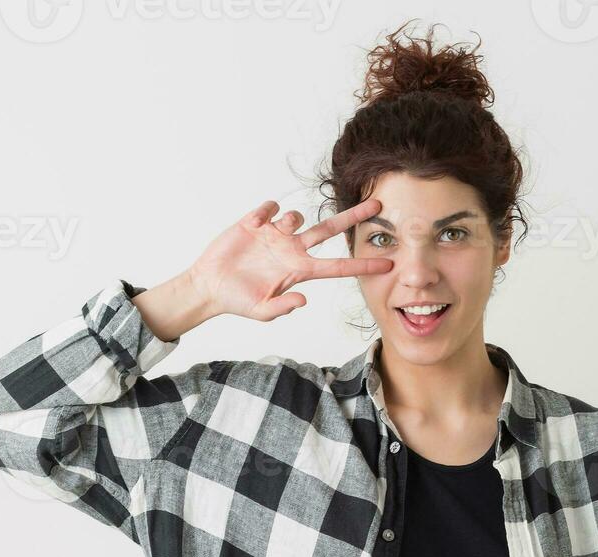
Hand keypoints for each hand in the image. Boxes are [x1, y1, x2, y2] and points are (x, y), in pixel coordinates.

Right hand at [184, 198, 394, 321]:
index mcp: (298, 271)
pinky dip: (266, 212)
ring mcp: (275, 235)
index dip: (362, 265)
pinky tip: (255, 224)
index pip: (337, 267)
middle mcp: (292, 250)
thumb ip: (283, 307)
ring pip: (297, 216)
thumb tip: (304, 300)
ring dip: (291, 219)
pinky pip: (270, 208)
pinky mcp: (256, 223)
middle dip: (353, 217)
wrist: (209, 286)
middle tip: (378, 204)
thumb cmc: (237, 301)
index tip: (387, 264)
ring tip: (273, 231)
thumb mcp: (261, 311)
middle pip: (329, 230)